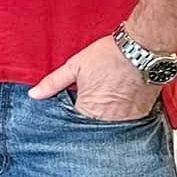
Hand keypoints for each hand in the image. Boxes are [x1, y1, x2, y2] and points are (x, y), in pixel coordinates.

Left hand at [29, 35, 161, 120]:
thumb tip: (33, 94)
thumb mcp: (75, 66)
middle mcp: (108, 119)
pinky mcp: (143, 114)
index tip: (74, 111)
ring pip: (112, 127)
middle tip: (93, 104)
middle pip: (94, 128)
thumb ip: (53, 83)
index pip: (74, 126)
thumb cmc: (109, 55)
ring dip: (107, 120)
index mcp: (88, 110)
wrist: (142, 48)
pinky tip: (122, 104)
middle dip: (90, 121)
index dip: (72, 119)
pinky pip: (130, 123)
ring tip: (108, 104)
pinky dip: (124, 117)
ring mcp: (127, 119)